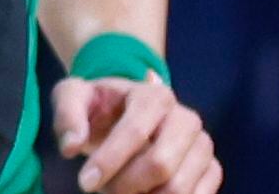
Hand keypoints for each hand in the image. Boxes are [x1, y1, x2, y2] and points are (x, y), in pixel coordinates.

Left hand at [52, 76, 219, 193]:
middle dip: (125, 185)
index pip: (134, 132)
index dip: (108, 161)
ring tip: (120, 189)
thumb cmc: (99, 106)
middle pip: (160, 165)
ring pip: (178, 188)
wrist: (126, 111)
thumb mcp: (73, 96)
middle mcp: (186, 118)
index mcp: (154, 95)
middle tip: (102, 189)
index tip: (85, 182)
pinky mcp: (211, 168)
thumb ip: (67, 115)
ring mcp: (203, 144)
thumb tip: (71, 146)